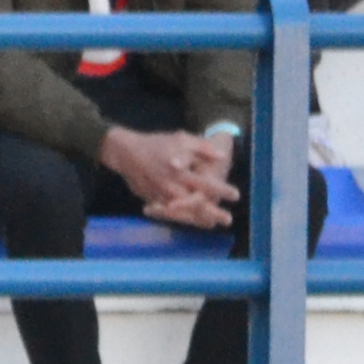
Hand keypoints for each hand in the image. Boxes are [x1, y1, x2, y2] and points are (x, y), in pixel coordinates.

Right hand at [101, 124, 239, 227]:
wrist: (127, 153)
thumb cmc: (156, 144)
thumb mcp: (182, 139)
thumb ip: (203, 148)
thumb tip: (221, 157)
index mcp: (182, 172)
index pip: (206, 184)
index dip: (222, 190)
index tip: (236, 195)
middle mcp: (172, 187)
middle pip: (196, 205)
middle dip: (212, 213)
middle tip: (227, 220)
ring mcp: (161, 196)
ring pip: (183, 213)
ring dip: (198, 219)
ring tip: (211, 224)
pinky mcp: (152, 200)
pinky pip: (169, 213)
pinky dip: (182, 218)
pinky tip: (191, 221)